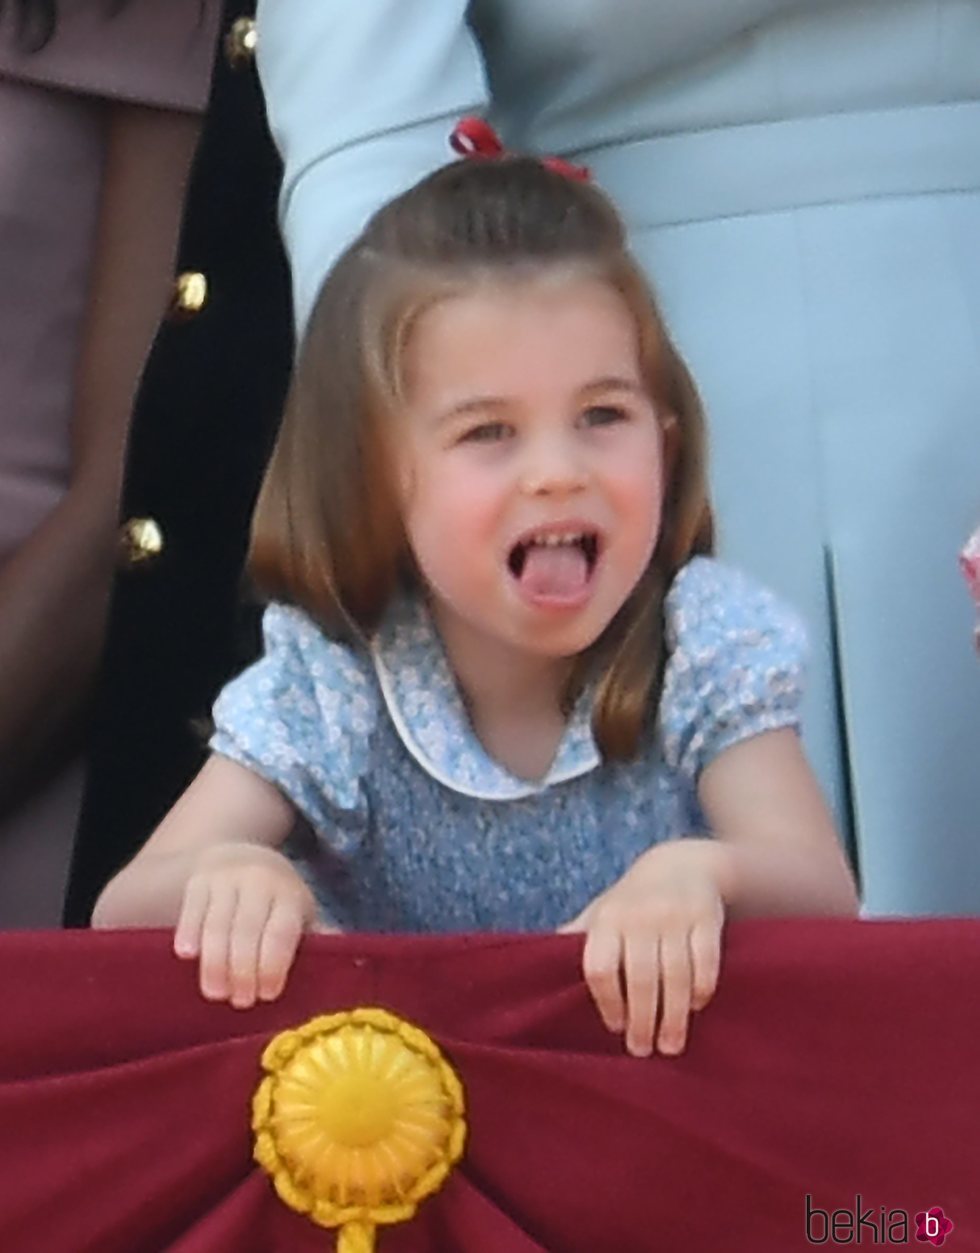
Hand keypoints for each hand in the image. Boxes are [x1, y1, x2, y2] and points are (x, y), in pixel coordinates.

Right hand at [173, 843, 330, 1007]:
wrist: (240, 854)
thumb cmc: (275, 900)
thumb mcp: (299, 913)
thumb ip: (314, 938)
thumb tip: (344, 968)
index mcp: (289, 894)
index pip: (282, 931)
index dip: (274, 963)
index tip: (269, 994)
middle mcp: (259, 881)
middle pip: (248, 929)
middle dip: (244, 968)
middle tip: (241, 1001)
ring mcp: (226, 879)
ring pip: (218, 922)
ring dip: (215, 961)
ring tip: (215, 993)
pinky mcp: (198, 881)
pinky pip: (193, 908)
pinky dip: (189, 931)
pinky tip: (187, 955)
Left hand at [558, 840, 725, 1057]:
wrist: (681, 865)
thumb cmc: (632, 902)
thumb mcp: (601, 912)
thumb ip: (577, 939)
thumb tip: (535, 968)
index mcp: (608, 919)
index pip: (601, 967)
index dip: (607, 1002)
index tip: (615, 1027)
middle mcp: (640, 916)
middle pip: (640, 978)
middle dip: (642, 1020)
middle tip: (642, 1051)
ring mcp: (675, 916)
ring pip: (676, 975)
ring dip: (674, 1017)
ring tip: (670, 1045)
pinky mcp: (706, 918)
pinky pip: (705, 963)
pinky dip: (701, 990)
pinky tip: (695, 1008)